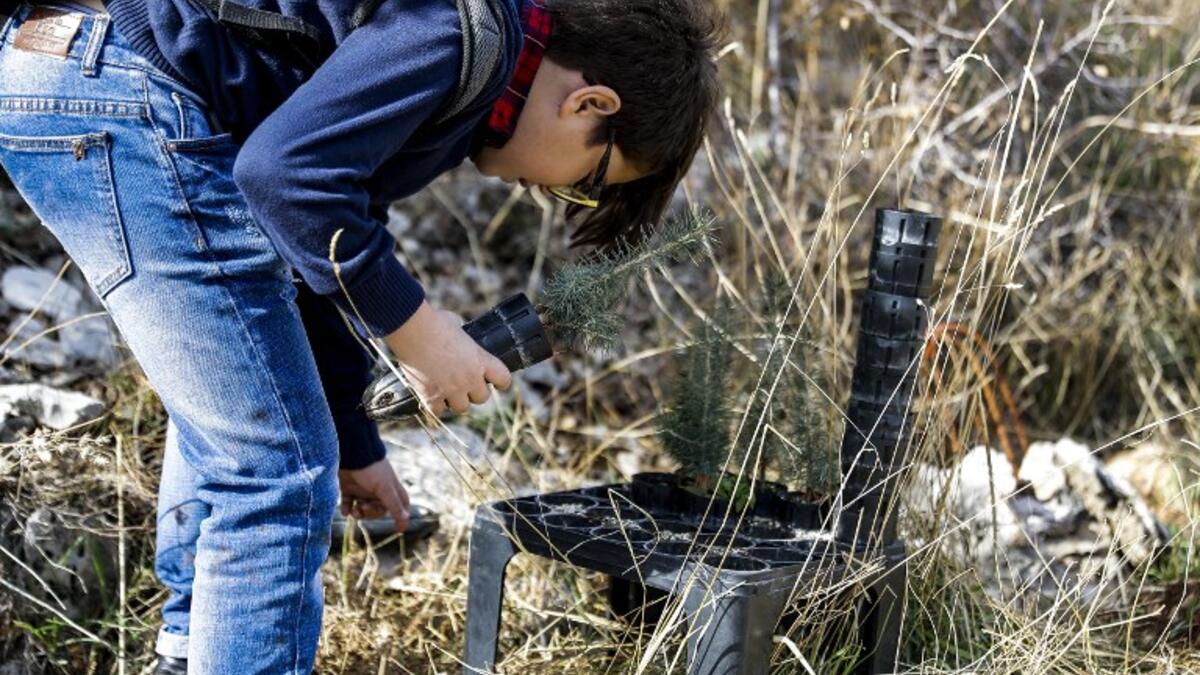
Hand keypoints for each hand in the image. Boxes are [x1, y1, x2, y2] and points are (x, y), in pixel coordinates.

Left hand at [339, 460, 410, 532]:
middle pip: (378, 511)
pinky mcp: (349, 487)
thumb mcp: (385, 488)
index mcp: (390, 489)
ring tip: (353, 510)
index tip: (397, 528)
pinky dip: (347, 509)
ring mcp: (363, 489)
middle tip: (363, 508)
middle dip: (371, 513)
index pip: (401, 504)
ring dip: (358, 513)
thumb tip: (406, 520)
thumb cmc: (372, 470)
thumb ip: (394, 505)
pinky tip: (346, 510)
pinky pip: (348, 503)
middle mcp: (378, 490)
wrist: (352, 453)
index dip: (401, 515)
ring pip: (363, 509)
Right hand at [383, 301, 512, 415]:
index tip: (496, 381)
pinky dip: (435, 406)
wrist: (411, 329)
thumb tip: (460, 340)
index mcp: (481, 360)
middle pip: (482, 398)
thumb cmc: (434, 322)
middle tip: (465, 383)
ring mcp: (450, 389)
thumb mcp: (458, 327)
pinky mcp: (430, 396)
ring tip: (448, 390)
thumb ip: (464, 340)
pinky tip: (431, 396)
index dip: (501, 381)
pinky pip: (437, 411)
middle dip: (475, 391)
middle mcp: (469, 378)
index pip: (504, 379)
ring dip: (456, 400)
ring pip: (462, 408)